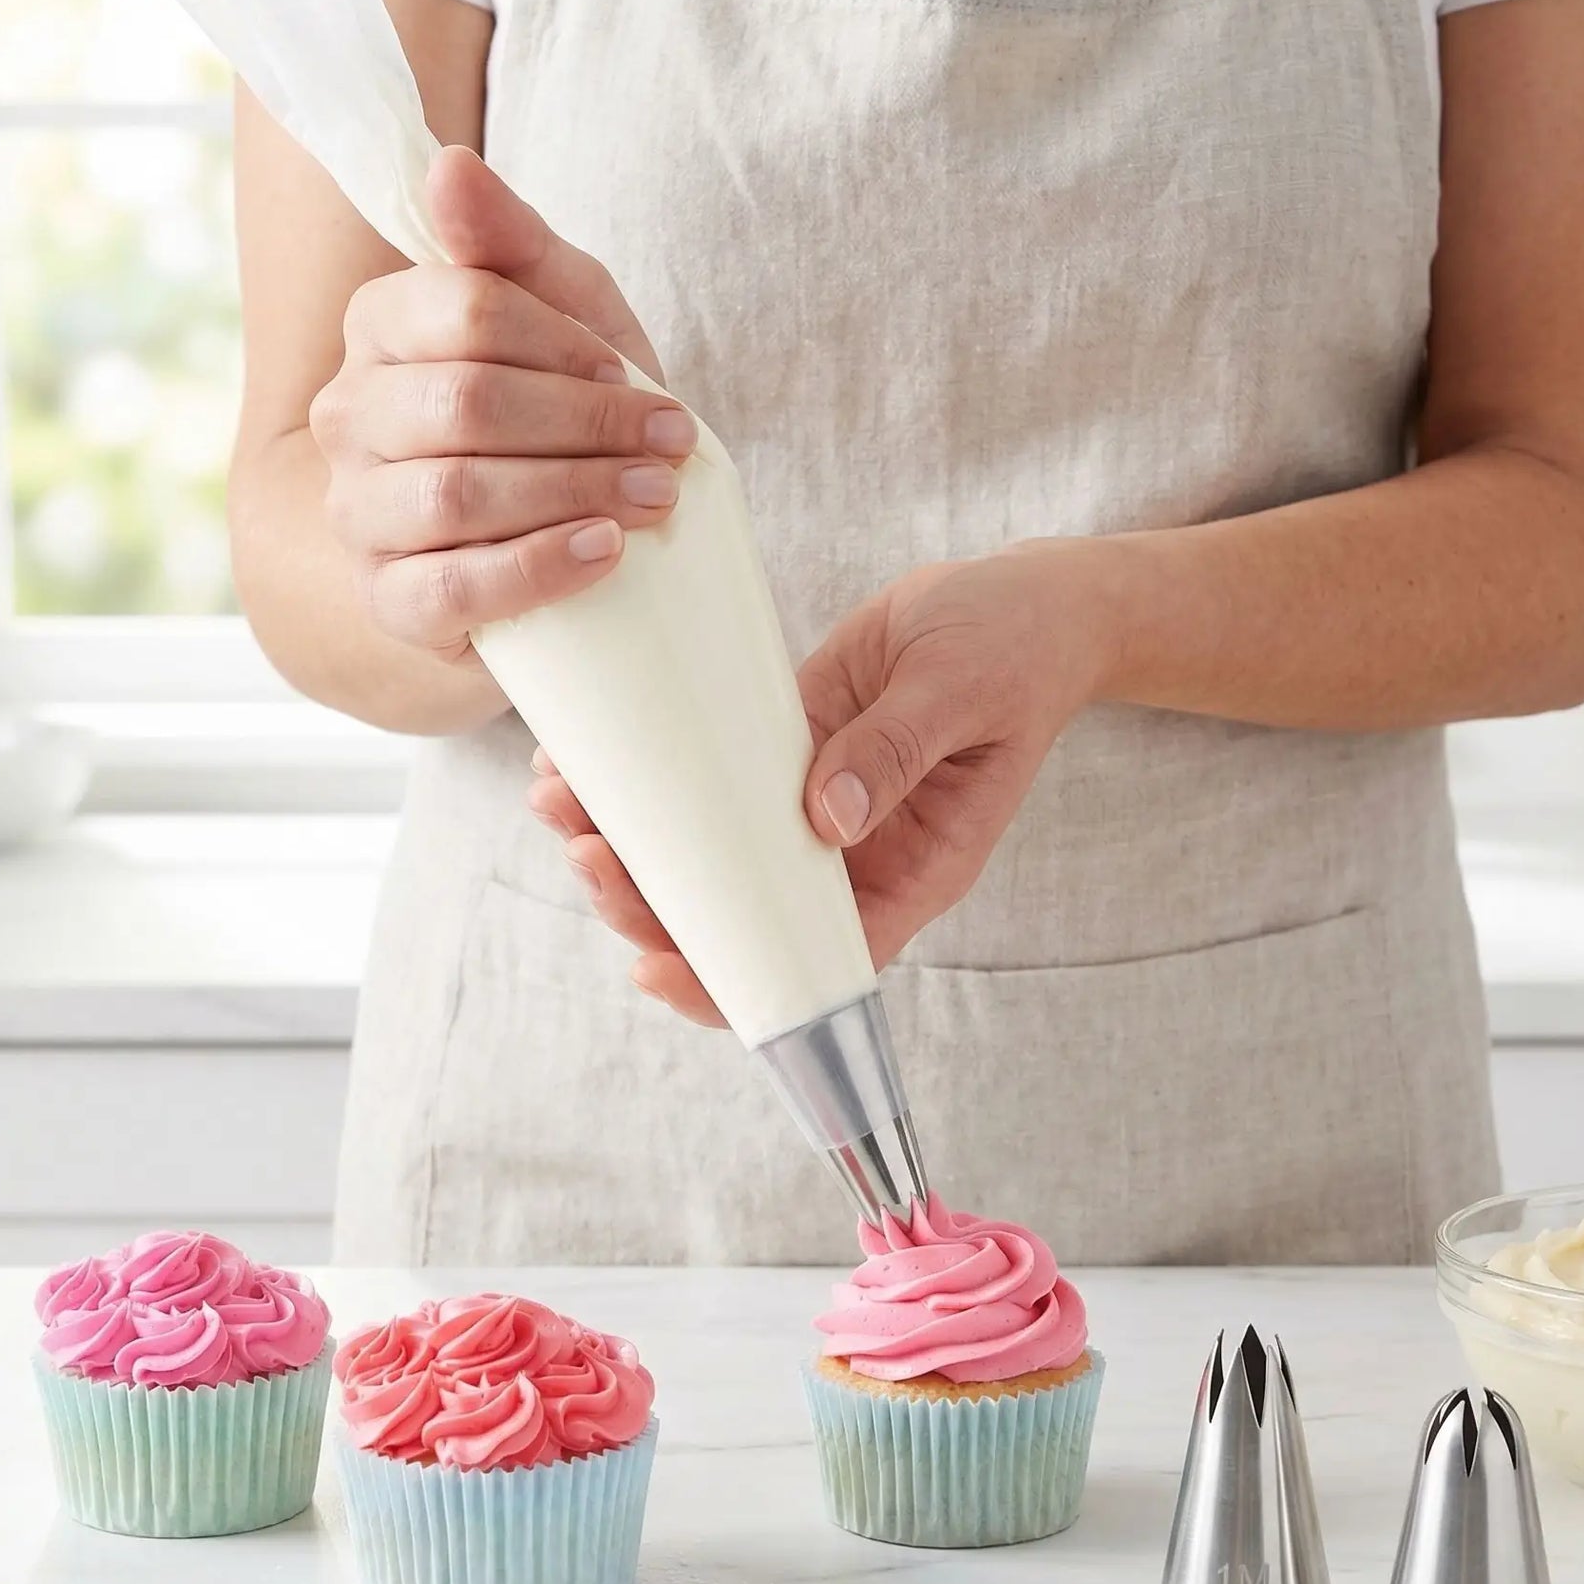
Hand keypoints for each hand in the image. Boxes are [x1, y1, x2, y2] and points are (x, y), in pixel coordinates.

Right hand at [308, 145, 696, 664]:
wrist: (536, 546)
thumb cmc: (556, 421)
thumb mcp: (563, 318)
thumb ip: (515, 243)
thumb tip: (452, 166)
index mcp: (379, 328)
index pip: (466, 311)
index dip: (568, 349)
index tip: (640, 383)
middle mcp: (349, 417)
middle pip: (468, 403)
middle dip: (588, 426)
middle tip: (669, 449)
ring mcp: (358, 513)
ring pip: (458, 493)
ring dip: (575, 493)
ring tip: (654, 499)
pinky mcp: (391, 602)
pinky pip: (455, 587)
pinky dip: (540, 568)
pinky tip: (604, 552)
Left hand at [529, 542, 1113, 1024]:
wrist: (1024, 601)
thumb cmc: (1016, 649)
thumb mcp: (963, 691)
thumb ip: (897, 751)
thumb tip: (829, 818)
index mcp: (911, 871)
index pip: (815, 963)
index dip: (733, 982)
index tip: (656, 968)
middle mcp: (853, 857)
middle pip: (741, 918)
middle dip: (652, 902)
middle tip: (588, 853)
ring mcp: (811, 807)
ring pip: (711, 856)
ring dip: (632, 841)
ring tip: (558, 799)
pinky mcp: (784, 752)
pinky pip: (709, 783)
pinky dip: (653, 779)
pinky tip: (592, 754)